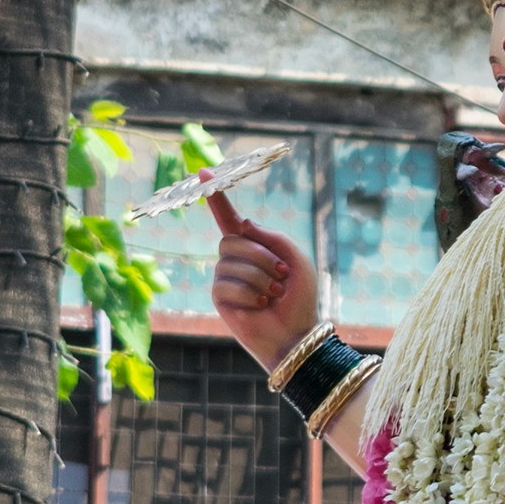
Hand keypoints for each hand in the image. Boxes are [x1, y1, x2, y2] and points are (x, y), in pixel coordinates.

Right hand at [208, 194, 317, 370]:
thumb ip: (271, 236)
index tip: (204, 171)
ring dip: (260, 277)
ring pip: (231, 262)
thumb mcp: (295, 257)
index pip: (228, 217)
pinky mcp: (219, 298)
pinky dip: (251, 293)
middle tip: (280, 274)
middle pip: (231, 239)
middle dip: (260, 255)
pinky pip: (227, 284)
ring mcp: (224, 278)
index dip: (217, 196)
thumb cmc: (300, 296)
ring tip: (273, 293)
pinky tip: (261, 304)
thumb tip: (240, 224)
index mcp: (253, 245)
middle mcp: (233, 259)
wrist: (296, 332)